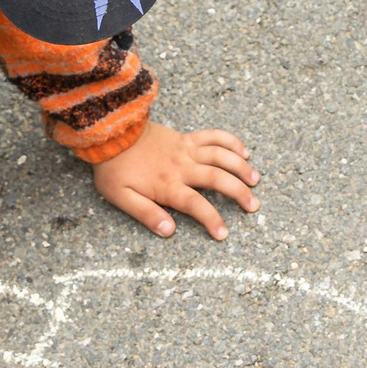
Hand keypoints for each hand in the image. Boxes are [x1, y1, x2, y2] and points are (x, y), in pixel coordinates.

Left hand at [93, 122, 259, 238]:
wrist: (111, 134)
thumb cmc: (114, 169)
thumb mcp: (121, 198)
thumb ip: (146, 214)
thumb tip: (169, 231)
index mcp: (167, 185)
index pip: (196, 205)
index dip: (211, 220)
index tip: (223, 234)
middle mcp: (182, 167)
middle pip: (218, 178)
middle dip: (239, 193)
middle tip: (253, 205)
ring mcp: (186, 149)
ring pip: (222, 156)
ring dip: (241, 167)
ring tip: (255, 180)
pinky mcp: (187, 138)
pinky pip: (214, 136)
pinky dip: (231, 142)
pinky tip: (243, 151)